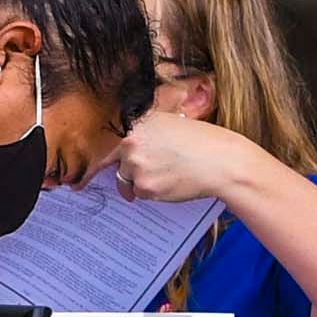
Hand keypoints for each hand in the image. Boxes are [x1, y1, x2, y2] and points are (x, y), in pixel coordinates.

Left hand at [110, 104, 273, 209]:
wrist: (221, 161)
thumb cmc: (203, 142)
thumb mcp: (172, 123)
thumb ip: (147, 133)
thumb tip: (127, 150)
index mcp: (138, 124)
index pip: (110, 144)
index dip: (107, 161)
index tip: (95, 174)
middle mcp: (131, 142)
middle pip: (119, 164)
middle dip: (132, 171)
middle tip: (155, 172)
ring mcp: (136, 165)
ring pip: (129, 181)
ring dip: (144, 182)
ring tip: (170, 174)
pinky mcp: (145, 186)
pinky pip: (141, 193)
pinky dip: (154, 193)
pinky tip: (172, 182)